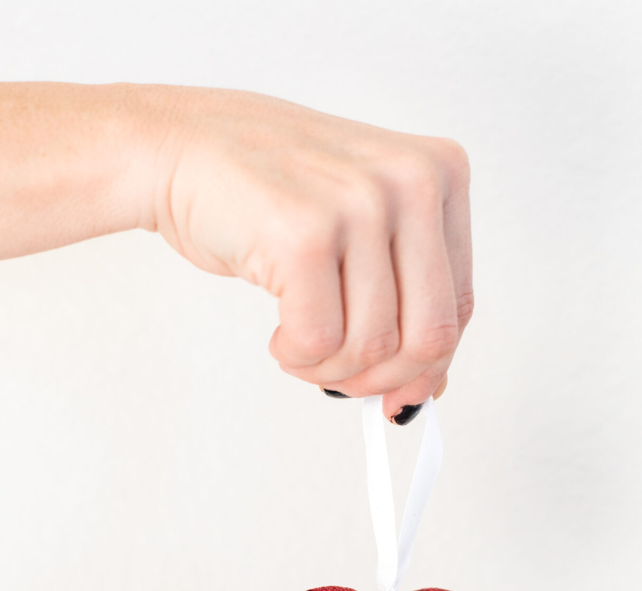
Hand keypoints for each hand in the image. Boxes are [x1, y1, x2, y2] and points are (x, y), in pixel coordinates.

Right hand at [145, 88, 472, 420]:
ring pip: (373, 347)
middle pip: (428, 335)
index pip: (459, 305)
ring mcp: (358, 204)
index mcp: (439, 174)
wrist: (182, 146)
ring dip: (330, 369)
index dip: (430, 366)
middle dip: (382, 379)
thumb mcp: (360, 224)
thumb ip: (404, 294)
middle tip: (343, 381)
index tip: (402, 392)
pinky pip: (320, 342)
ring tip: (300, 348)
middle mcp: (411, 182)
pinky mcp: (305, 235)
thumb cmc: (268, 189)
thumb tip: (427, 385)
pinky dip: (298, 358)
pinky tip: (280, 339)